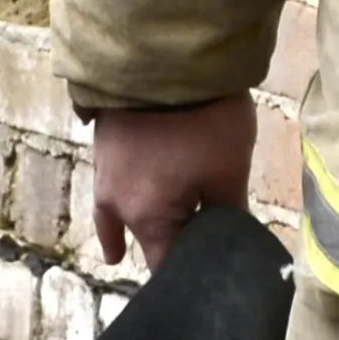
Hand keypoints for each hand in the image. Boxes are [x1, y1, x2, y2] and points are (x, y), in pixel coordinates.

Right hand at [85, 100, 254, 267]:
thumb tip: (234, 245)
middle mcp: (117, 205)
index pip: (167, 269)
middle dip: (165, 249)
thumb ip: (229, 216)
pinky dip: (115, 205)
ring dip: (133, 229)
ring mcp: (104, 175)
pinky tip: (113, 210)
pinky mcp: (104, 147)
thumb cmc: (202, 121)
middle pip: (145, 241)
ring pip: (120, 217)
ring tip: (117, 255)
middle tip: (188, 261)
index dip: (191, 278)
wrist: (162, 57)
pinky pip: (110, 190)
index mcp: (147, 219)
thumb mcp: (229, 171)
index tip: (209, 283)